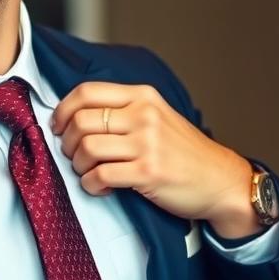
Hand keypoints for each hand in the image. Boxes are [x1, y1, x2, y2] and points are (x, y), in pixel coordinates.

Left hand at [51, 82, 259, 235]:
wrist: (221, 180)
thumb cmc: (184, 153)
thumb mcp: (157, 117)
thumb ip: (123, 112)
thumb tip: (74, 117)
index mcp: (143, 97)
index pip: (86, 92)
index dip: (63, 110)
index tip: (58, 126)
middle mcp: (144, 115)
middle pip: (80, 122)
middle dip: (67, 143)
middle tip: (73, 156)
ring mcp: (147, 144)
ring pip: (86, 149)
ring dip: (78, 166)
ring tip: (88, 172)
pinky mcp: (148, 172)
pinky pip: (100, 176)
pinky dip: (91, 185)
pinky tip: (102, 187)